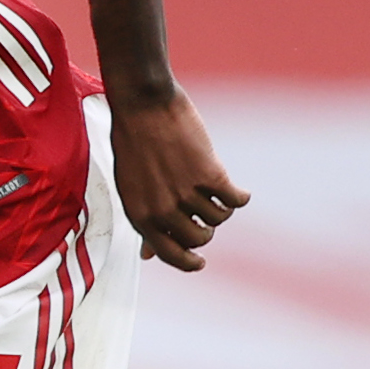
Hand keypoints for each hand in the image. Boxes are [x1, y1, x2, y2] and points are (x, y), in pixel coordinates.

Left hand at [107, 89, 248, 270]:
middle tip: (203, 207)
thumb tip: (148, 255)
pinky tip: (234, 188)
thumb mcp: (130, 188)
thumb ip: (144, 221)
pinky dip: (239, 195)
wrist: (142, 106)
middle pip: (200, 239)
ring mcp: (187, 194)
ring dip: (220, 206)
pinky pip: (236, 200)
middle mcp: (163, 210)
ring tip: (210, 186)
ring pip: (219, 218)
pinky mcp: (210, 175)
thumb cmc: (134, 144)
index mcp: (140, 216)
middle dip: (206, 228)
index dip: (189, 263)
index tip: (200, 262)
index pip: (170, 255)